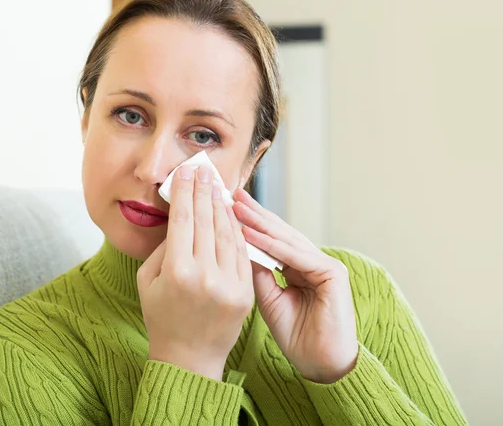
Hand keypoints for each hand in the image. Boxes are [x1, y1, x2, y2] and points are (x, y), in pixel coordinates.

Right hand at [137, 165, 254, 380]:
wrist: (189, 358)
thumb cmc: (161, 317)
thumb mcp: (147, 280)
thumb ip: (163, 248)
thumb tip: (181, 218)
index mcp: (176, 271)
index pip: (183, 219)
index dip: (185, 192)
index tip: (186, 172)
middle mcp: (204, 275)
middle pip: (207, 221)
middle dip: (204, 192)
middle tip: (203, 171)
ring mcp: (228, 284)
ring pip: (228, 233)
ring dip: (222, 207)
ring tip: (217, 188)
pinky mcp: (245, 292)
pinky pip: (242, 252)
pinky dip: (237, 231)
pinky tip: (231, 215)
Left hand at [232, 187, 358, 383]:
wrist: (321, 364)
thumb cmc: (296, 335)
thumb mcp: (268, 297)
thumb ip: (258, 270)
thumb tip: (237, 244)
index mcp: (299, 266)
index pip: (272, 238)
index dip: (249, 223)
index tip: (225, 207)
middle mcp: (313, 260)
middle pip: (279, 232)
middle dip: (254, 214)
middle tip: (231, 194)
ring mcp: (325, 264)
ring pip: (286, 239)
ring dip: (259, 223)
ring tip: (236, 207)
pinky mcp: (333, 273)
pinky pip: (296, 255)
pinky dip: (272, 245)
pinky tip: (250, 233)